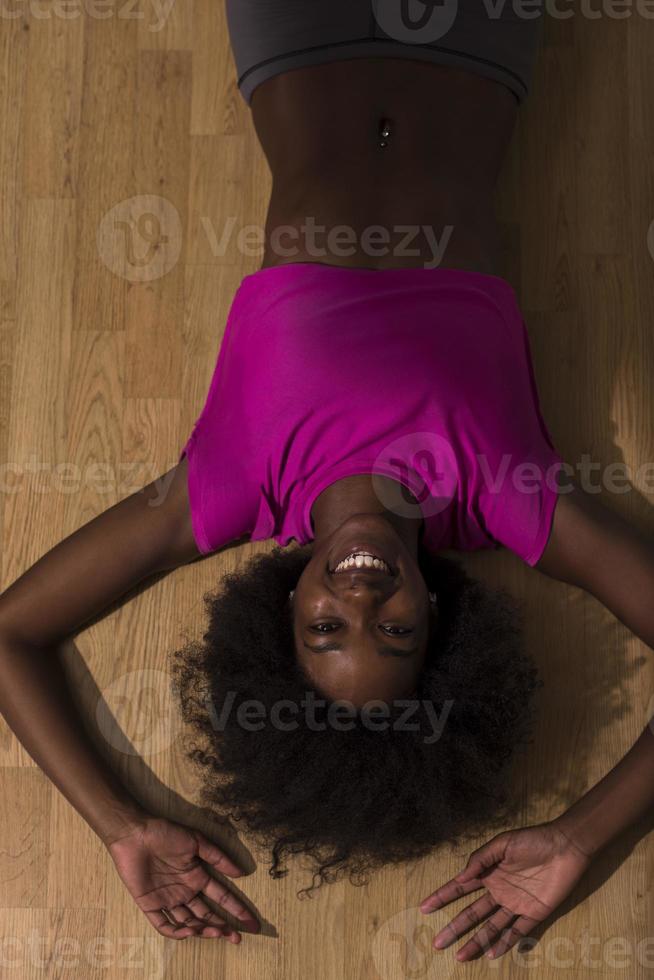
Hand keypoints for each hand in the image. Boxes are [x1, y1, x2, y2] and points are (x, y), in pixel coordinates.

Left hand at [104, 814, 259, 940]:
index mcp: (197, 877)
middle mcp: (184, 892)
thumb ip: (218, 858)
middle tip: (236, 937)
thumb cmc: (165, 833)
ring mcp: (167, 899)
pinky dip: (176, 931)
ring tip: (216, 932)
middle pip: (207, 915)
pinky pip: (163, 924)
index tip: (253, 924)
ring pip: (188, 922)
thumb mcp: (196, 841)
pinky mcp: (149, 905)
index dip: (237, 910)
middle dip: (222, 928)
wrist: (135, 834)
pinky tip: (189, 931)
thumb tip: (242, 873)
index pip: (221, 898)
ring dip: (203, 930)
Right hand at [420, 820, 591, 960]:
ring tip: (460, 956)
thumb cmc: (532, 840)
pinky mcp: (535, 913)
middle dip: (454, 927)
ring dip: (476, 942)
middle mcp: (499, 891)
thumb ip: (480, 859)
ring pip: (491, 927)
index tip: (425, 908)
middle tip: (437, 943)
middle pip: (472, 913)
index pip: (460, 888)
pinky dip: (506, 943)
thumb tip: (461, 877)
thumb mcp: (502, 843)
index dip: (442, 897)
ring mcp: (516, 904)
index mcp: (489, 873)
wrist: (565, 846)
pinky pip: (518, 931)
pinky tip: (492, 954)